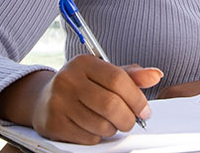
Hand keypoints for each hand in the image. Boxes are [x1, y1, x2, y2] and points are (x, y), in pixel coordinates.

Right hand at [0, 55, 162, 144]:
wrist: (43, 99)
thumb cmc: (81, 85)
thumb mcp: (104, 74)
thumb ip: (131, 76)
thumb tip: (155, 75)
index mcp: (83, 62)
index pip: (118, 80)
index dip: (137, 98)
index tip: (145, 110)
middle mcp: (68, 79)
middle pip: (111, 104)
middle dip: (128, 118)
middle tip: (131, 121)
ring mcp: (58, 101)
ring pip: (101, 124)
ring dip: (114, 128)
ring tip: (112, 123)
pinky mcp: (53, 123)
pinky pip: (88, 137)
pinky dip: (98, 136)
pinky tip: (95, 128)